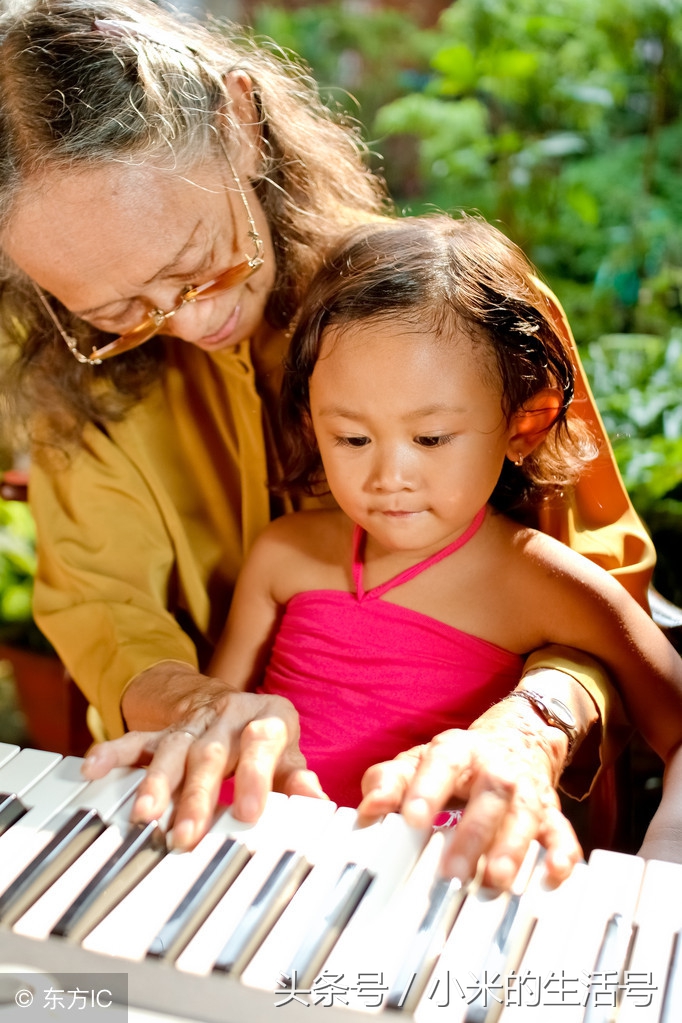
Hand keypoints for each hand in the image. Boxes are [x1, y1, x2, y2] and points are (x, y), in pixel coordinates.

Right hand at [82, 663, 326, 848]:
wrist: (234, 704)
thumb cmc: (267, 737)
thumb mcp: (290, 752)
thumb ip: (298, 778)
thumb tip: (317, 804)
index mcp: (266, 719)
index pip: (262, 744)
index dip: (255, 777)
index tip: (249, 812)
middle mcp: (227, 717)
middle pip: (210, 755)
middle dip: (197, 795)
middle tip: (186, 834)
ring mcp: (192, 724)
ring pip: (172, 750)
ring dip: (156, 783)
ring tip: (144, 816)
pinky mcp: (164, 731)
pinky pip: (136, 740)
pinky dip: (113, 754)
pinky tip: (94, 769)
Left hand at [358, 708, 581, 889]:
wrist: (517, 737)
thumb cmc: (457, 760)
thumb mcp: (420, 761)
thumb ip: (390, 782)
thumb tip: (368, 811)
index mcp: (458, 750)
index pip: (443, 764)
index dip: (428, 789)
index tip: (413, 819)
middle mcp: (496, 769)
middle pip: (490, 794)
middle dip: (473, 834)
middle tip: (451, 871)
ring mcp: (526, 791)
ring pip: (525, 815)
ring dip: (512, 848)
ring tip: (495, 880)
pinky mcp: (550, 813)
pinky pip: (561, 832)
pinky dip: (561, 854)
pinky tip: (553, 876)